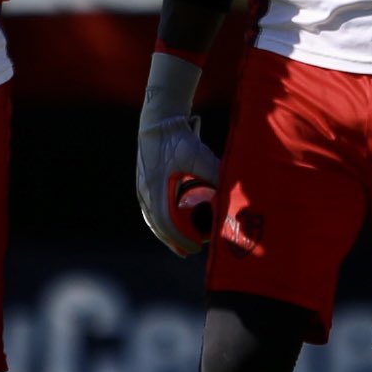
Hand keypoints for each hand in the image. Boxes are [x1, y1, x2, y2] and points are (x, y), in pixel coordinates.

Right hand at [136, 52, 220, 256]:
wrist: (158, 120)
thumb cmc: (179, 138)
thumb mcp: (198, 155)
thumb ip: (214, 173)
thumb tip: (230, 193)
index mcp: (156, 188)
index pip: (166, 223)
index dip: (181, 239)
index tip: (196, 247)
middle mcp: (145, 191)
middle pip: (157, 226)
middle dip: (173, 241)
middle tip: (190, 251)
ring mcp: (141, 188)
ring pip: (151, 219)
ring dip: (165, 233)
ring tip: (179, 243)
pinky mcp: (143, 182)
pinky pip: (150, 209)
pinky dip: (160, 220)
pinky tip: (170, 224)